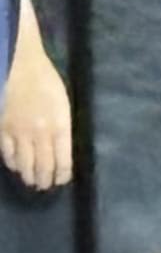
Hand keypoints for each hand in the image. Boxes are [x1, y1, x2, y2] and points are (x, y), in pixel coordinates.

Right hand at [0, 45, 71, 190]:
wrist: (18, 66)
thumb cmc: (45, 80)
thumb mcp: (62, 103)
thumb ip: (61, 126)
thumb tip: (59, 147)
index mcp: (59, 124)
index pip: (63, 159)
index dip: (62, 173)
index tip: (62, 180)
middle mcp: (40, 133)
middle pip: (43, 165)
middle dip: (45, 179)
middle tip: (45, 186)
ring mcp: (19, 133)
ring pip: (24, 163)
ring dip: (29, 175)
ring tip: (32, 181)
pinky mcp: (2, 130)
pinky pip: (7, 154)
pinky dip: (13, 163)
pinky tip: (16, 166)